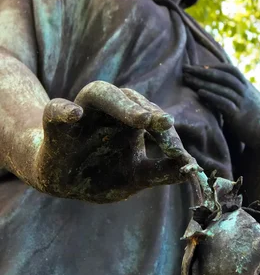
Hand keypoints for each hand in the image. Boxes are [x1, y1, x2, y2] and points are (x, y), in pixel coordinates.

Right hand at [33, 81, 197, 202]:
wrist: (63, 182)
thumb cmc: (103, 174)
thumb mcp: (135, 177)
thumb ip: (160, 172)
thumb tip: (191, 169)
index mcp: (128, 120)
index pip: (150, 114)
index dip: (165, 131)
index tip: (178, 151)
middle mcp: (107, 111)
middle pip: (127, 97)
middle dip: (146, 109)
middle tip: (164, 123)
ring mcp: (81, 113)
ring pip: (98, 92)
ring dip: (120, 104)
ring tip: (140, 119)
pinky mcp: (55, 125)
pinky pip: (55, 109)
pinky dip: (63, 110)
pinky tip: (75, 114)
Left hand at [183, 64, 259, 149]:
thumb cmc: (253, 116)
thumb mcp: (245, 100)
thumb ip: (233, 92)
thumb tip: (216, 86)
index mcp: (245, 86)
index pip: (228, 70)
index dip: (212, 66)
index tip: (195, 65)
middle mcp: (244, 92)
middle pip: (222, 76)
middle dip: (203, 71)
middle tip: (185, 69)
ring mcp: (242, 103)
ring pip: (222, 88)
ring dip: (203, 82)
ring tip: (187, 79)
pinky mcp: (239, 116)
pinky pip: (224, 103)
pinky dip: (212, 97)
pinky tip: (200, 93)